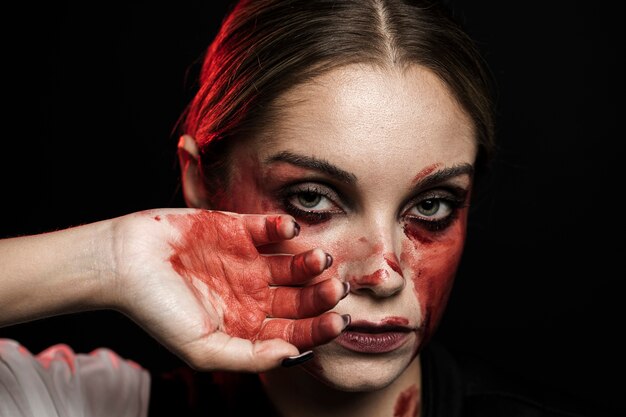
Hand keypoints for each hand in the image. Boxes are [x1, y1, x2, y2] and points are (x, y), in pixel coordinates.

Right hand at [109, 209, 347, 371]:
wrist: (123, 263)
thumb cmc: (157, 311)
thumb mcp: (202, 348)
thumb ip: (248, 356)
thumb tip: (292, 355)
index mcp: (248, 324)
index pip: (294, 330)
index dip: (319, 328)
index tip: (339, 321)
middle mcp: (253, 293)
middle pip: (300, 297)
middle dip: (320, 295)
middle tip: (336, 287)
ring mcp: (247, 260)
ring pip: (292, 263)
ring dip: (309, 261)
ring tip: (320, 259)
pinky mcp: (237, 229)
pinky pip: (270, 228)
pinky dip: (284, 227)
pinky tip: (292, 230)